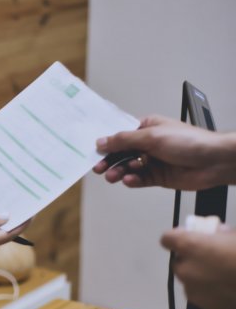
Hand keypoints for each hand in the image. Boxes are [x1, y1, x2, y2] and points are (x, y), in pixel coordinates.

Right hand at [93, 114, 235, 189]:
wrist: (214, 162)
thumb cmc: (191, 142)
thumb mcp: (152, 136)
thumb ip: (124, 140)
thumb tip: (102, 141)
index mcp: (147, 127)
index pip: (120, 134)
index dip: (106, 143)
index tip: (94, 151)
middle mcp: (149, 143)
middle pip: (121, 152)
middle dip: (110, 160)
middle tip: (99, 168)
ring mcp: (153, 160)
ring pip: (128, 167)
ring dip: (119, 171)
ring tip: (114, 176)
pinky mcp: (158, 176)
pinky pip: (139, 179)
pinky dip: (132, 180)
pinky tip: (130, 180)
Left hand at [160, 225, 235, 308]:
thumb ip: (222, 234)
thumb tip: (217, 233)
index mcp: (191, 246)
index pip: (168, 238)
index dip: (177, 237)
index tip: (188, 237)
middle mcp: (185, 269)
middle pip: (179, 262)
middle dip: (191, 260)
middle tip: (211, 258)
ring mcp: (193, 290)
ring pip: (190, 280)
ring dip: (200, 277)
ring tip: (223, 277)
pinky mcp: (204, 307)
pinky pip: (202, 295)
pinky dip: (210, 292)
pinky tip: (228, 290)